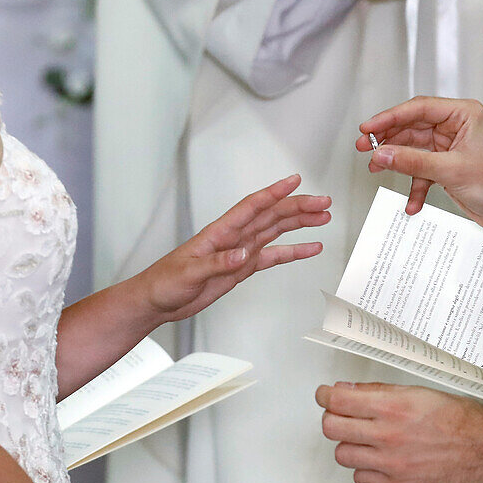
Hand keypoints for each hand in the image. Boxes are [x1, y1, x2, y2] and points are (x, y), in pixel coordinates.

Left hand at [135, 174, 328, 323]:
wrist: (158, 301)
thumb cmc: (165, 282)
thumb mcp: (189, 273)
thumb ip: (217, 263)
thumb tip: (243, 254)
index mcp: (219, 233)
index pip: (251, 207)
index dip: (273, 193)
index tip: (294, 181)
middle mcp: (233, 238)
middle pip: (271, 216)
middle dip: (298, 207)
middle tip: (323, 202)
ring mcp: (240, 251)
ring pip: (276, 231)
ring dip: (299, 223)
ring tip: (323, 218)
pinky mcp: (242, 268)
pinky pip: (272, 256)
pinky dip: (292, 251)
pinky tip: (309, 248)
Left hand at [315, 382, 482, 482]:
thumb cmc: (461, 421)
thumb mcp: (419, 393)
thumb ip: (379, 393)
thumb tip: (348, 391)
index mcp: (392, 407)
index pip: (337, 401)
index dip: (325, 397)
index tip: (325, 397)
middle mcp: (387, 435)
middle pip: (331, 428)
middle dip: (333, 419)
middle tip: (341, 418)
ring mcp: (390, 464)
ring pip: (342, 454)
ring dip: (350, 445)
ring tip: (366, 441)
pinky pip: (361, 478)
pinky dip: (365, 469)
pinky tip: (379, 461)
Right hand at [356, 97, 482, 238]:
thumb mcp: (452, 170)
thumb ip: (414, 161)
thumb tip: (385, 155)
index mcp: (464, 115)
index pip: (419, 109)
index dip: (391, 117)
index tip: (370, 127)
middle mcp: (456, 128)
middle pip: (412, 128)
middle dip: (389, 139)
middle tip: (365, 147)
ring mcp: (450, 148)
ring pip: (414, 150)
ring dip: (397, 162)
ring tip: (376, 169)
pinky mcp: (447, 168)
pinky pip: (422, 172)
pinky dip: (415, 187)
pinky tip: (411, 202)